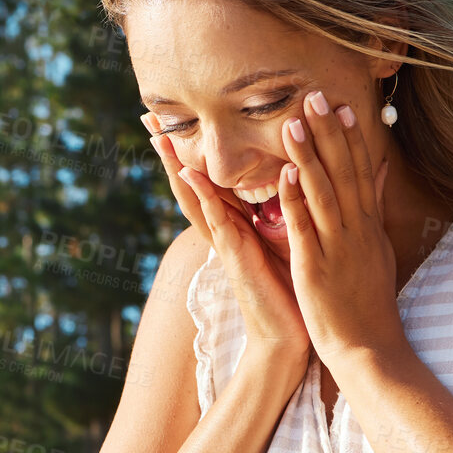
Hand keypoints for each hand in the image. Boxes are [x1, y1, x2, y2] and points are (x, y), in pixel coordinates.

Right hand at [144, 112, 311, 374]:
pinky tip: (190, 175)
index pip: (212, 178)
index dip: (194, 148)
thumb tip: (303, 172)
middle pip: (192, 182)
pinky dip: (202, 197)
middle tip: (149, 117)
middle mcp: (225, 230)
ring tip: (159, 137)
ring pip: (195, 197)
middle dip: (171, 150)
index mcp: (238, 223)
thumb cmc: (294, 290)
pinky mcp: (234, 256)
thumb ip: (292, 206)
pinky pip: (215, 220)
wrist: (291, 336)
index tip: (178, 118)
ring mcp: (225, 243)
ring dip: (176, 167)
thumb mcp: (292, 237)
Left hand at [275, 93, 403, 365]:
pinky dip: (296, 200)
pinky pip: (306, 228)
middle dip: (330, 132)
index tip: (343, 105)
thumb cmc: (367, 300)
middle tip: (316, 95)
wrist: (368, 347)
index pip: (361, 172)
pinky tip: (287, 174)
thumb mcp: (377, 248)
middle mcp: (356, 229)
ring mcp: (337, 247)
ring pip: (323, 192)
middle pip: (344, 172)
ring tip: (294, 121)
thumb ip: (375, 206)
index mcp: (368, 225)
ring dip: (309, 155)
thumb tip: (382, 169)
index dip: (351, 137)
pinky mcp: (316, 267)